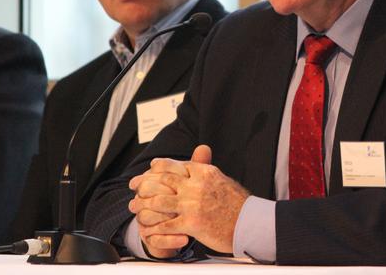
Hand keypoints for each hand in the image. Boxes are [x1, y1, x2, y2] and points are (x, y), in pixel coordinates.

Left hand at [129, 145, 249, 254]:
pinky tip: (148, 229)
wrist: (249, 222)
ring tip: (135, 208)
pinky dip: (154, 228)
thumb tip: (202, 155)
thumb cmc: (239, 204)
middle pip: (163, 180)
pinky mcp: (192, 222)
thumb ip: (207, 169)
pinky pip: (166, 225)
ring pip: (159, 201)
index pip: (175, 165)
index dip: (159, 166)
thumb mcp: (222, 179)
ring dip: (144, 206)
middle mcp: (196, 185)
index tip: (151, 167)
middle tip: (135, 186)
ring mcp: (192, 204)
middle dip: (145, 183)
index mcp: (204, 172)